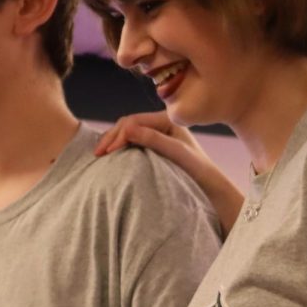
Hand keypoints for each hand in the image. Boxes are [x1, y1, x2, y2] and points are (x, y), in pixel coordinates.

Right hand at [94, 111, 243, 231]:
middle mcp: (161, 124)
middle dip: (111, 137)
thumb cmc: (197, 170)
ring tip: (100, 156)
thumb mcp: (176, 153)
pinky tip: (111, 157)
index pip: (133, 121)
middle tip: (97, 154)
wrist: (209, 186)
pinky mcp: (154, 147)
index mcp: (166, 120)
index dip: (118, 135)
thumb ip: (154, 139)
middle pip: (128, 125)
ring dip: (113, 142)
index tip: (106, 152)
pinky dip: (120, 148)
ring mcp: (156, 135)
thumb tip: (127, 128)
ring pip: (128, 134)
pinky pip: (132, 144)